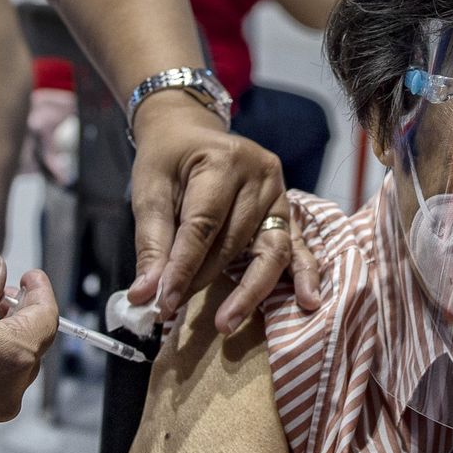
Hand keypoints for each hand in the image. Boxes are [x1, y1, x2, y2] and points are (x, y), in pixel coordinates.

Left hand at [126, 94, 319, 334]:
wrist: (192, 131)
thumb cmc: (168, 159)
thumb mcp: (149, 190)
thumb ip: (151, 243)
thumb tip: (145, 295)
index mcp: (224, 161)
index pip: (204, 224)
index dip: (183, 266)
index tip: (162, 302)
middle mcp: (261, 176)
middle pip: (235, 241)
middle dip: (203, 279)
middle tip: (173, 309)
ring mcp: (281, 193)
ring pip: (270, 249)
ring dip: (249, 289)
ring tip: (226, 322)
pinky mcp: (289, 210)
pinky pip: (298, 247)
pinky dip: (302, 276)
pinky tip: (307, 300)